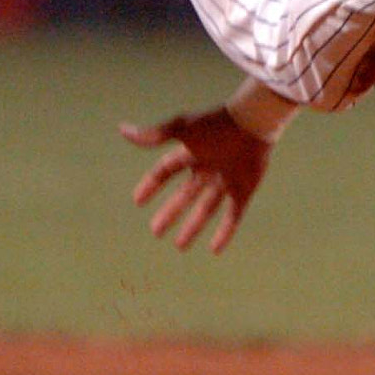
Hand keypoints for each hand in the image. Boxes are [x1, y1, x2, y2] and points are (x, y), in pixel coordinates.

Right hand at [120, 108, 271, 254]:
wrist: (252, 124)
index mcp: (192, 153)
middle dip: (170, 213)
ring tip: (179, 247)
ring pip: (206, 209)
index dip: (151, 185)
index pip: (166, 171)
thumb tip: (122, 129)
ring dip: (193, 228)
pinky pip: (233, 216)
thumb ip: (153, 135)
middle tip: (155, 232)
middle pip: (185, 196)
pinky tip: (214, 250)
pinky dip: (224, 233)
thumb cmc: (215, 125)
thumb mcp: (181, 129)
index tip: (138, 201)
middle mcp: (208, 169)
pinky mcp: (244, 191)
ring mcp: (227, 181)